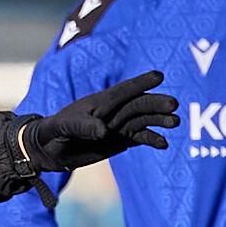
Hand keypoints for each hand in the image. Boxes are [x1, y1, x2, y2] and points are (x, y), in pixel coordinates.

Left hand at [19, 71, 178, 172]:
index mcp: (100, 102)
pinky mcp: (121, 140)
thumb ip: (83, 127)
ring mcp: (119, 125)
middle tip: (173, 105)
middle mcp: (114, 111)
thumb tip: (104, 131)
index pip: (123, 90)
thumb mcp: (64, 127)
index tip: (159, 76)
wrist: (50, 150)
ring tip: (174, 123)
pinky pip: (140, 138)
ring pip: (143, 120)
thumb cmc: (54, 132)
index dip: (140, 83)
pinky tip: (164, 144)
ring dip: (159, 120)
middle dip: (155, 104)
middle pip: (139, 105)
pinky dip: (152, 139)